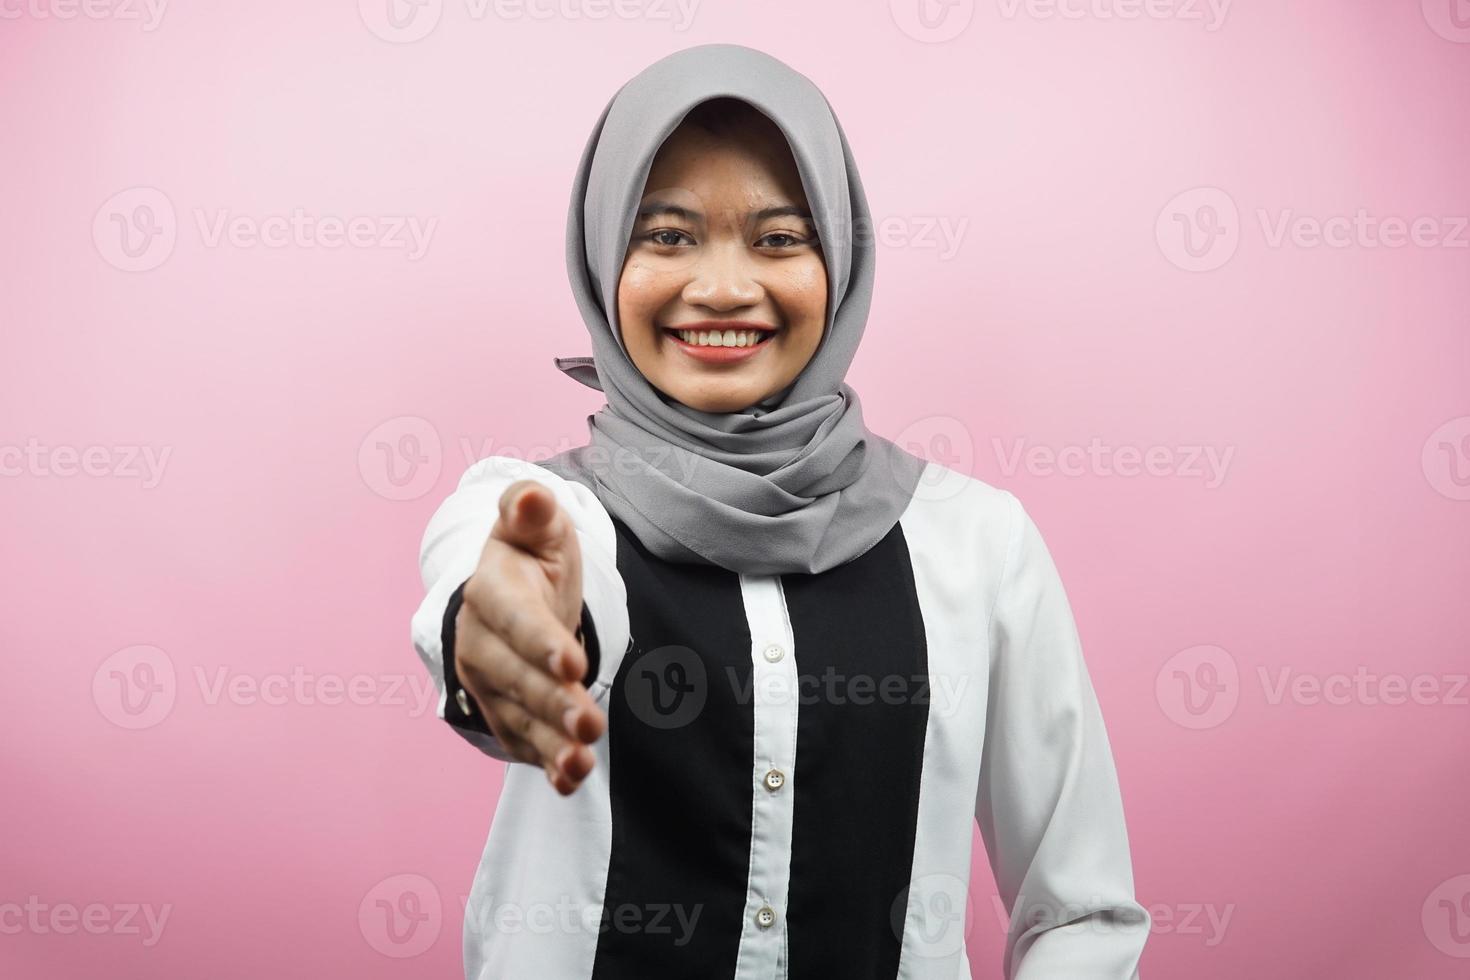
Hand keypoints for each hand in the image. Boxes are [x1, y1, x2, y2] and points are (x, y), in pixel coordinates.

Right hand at [454, 479, 607, 794]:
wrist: (510, 596)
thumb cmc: (530, 557)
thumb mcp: (538, 527)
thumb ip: (533, 511)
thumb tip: (531, 495)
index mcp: (491, 592)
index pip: (515, 619)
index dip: (541, 641)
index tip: (573, 662)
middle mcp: (481, 644)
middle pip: (517, 678)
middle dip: (553, 703)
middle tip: (590, 724)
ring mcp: (489, 684)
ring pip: (520, 719)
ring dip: (550, 744)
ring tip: (582, 763)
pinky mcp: (504, 714)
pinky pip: (523, 743)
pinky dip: (545, 764)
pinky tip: (569, 781)